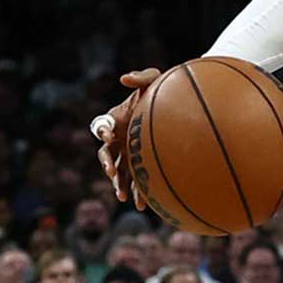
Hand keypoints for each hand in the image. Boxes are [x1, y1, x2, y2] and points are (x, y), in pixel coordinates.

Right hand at [90, 67, 162, 208]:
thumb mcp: (155, 79)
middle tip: (111, 172)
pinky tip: (142, 206)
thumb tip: (124, 79)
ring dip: (119, 184)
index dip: (103, 130)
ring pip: (119, 172)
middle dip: (107, 164)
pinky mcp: (142, 165)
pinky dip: (138, 193)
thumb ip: (142, 77)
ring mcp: (130, 154)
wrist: (180, 106)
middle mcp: (119, 139)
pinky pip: (138, 181)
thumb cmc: (165, 90)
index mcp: (117, 119)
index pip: (102, 125)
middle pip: (106, 154)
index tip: (109, 134)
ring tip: (123, 196)